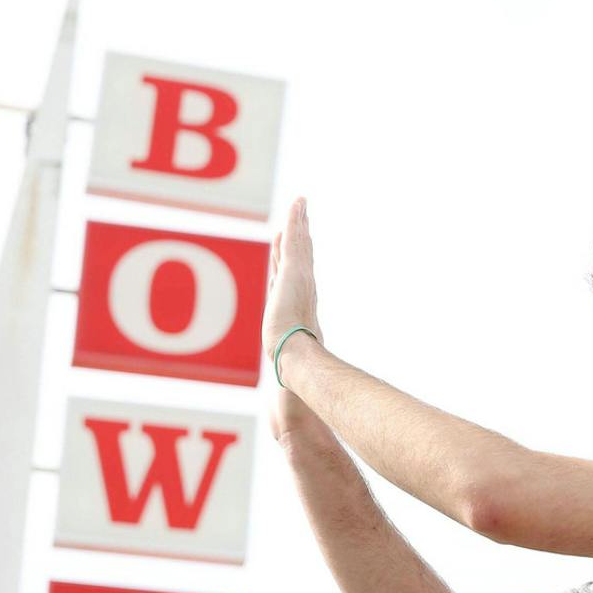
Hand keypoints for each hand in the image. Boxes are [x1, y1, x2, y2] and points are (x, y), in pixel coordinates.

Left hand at [264, 196, 322, 374]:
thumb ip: (292, 360)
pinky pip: (294, 238)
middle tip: (302, 216)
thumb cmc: (294, 360)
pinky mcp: (294, 268)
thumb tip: (289, 388)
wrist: (294, 352)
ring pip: (299, 242)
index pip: (298, 274)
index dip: (298, 258)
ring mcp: (300, 276)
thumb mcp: (289, 355)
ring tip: (300, 205)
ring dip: (299, 222)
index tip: (299, 245)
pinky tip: (298, 205)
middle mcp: (303, 286)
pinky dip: (296, 220)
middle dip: (301, 235)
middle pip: (302, 254)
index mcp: (301, 301)